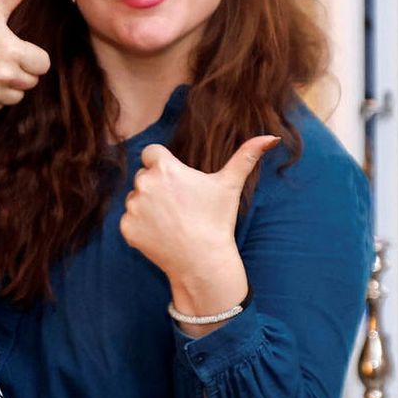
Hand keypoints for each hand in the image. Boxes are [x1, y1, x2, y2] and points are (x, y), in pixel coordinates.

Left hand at [119, 135, 277, 287]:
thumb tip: (272, 137)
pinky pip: (129, 220)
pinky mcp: (125, 227)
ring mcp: (133, 206)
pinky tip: (161, 233)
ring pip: (135, 198)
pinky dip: (141, 226)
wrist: (202, 261)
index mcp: (164, 168)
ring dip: (147, 205)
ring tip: (172, 220)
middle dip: (157, 186)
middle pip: (144, 176)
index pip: (152, 152)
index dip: (163, 163)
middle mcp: (143, 184)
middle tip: (179, 204)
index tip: (176, 179)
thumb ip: (246, 156)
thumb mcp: (230, 185)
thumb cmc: (217, 220)